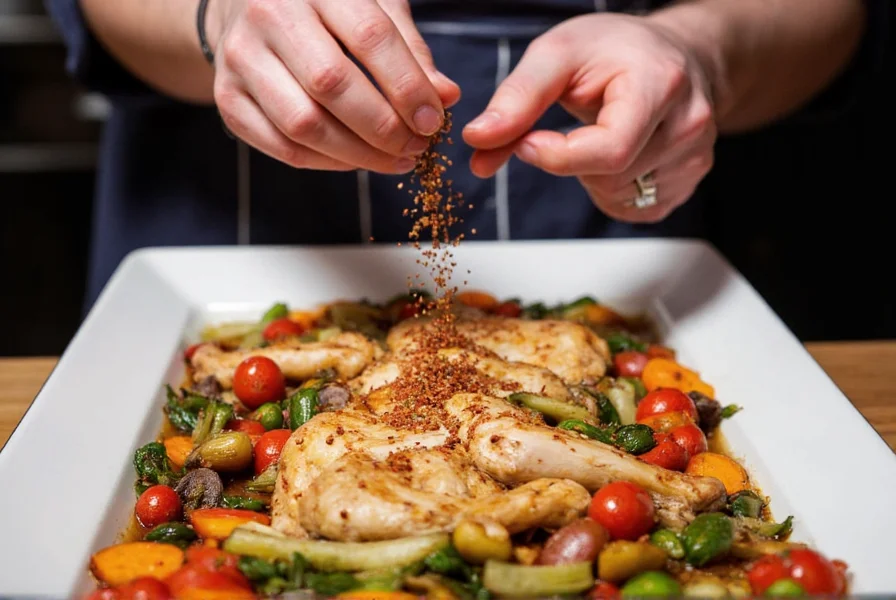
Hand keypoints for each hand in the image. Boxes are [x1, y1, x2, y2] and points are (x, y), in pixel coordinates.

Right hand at [208, 0, 460, 172]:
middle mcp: (269, 14)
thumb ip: (410, 51)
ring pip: (304, 123)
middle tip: (415, 148)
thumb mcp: (373, 7)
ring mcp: (240, 58)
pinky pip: (282, 147)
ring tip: (393, 160)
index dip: (407, 87)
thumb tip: (446, 97)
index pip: (370, 38)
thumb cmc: (324, 7)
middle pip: (332, 85)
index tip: (433, 122)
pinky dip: (326, 164)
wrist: (244, 4)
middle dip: (383, 128)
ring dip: (358, 155)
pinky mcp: (227, 98)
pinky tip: (356, 161)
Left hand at [462, 14, 714, 222]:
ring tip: (597, 134)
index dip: (558, 157)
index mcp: (660, 84)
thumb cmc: (615, 51)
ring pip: (619, 197)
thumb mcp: (558, 54)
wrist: (669, 55)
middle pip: (610, 177)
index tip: (526, 143)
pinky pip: (634, 209)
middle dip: (571, 161)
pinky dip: (610, 190)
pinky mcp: (689, 181)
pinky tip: (614, 157)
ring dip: (589, 176)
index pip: (609, 150)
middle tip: (565, 129)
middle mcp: (688, 123)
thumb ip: (517, 98)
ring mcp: (694, 156)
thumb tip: (479, 140)